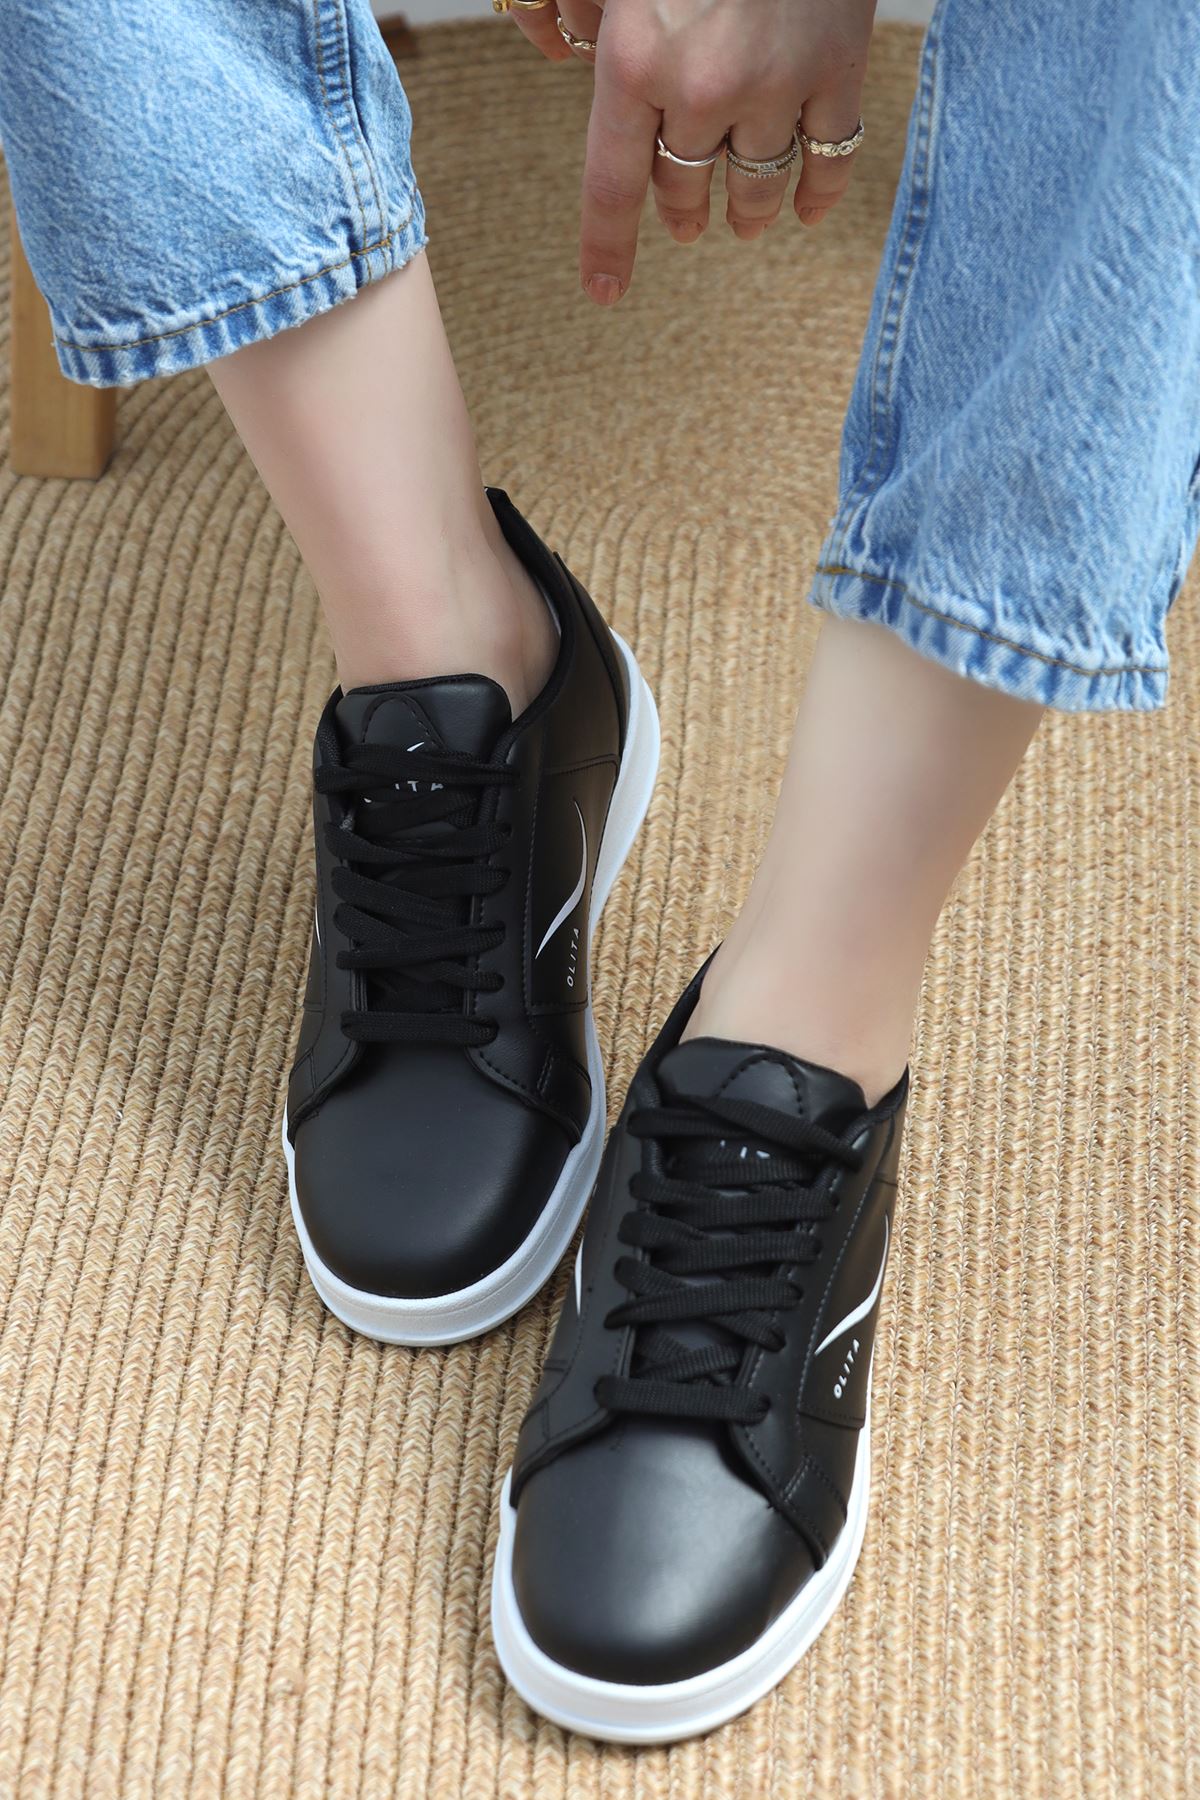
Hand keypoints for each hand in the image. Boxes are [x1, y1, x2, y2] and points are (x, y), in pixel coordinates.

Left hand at [506, 0, 875, 303]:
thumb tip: (552, 38)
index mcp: (633, 59)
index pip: (611, 184)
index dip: (607, 247)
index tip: (604, 292)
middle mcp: (702, 85)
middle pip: (684, 187)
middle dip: (680, 211)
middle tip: (684, 219)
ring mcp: (777, 82)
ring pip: (755, 186)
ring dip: (745, 213)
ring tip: (742, 221)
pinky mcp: (838, 66)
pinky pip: (829, 160)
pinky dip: (815, 194)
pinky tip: (802, 210)